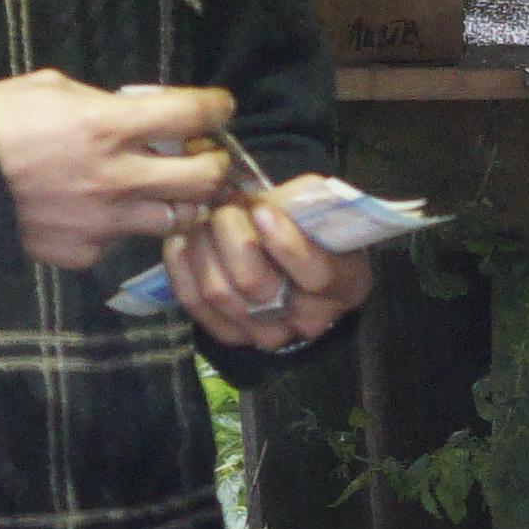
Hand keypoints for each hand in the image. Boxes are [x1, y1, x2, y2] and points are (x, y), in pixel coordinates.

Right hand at [0, 72, 241, 271]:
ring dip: (180, 201)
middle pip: (203, 178)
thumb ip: (104, 102)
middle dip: (216, 163)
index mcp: (108, 125)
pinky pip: (122, 240)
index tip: (221, 107)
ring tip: (168, 190)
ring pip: (175, 219)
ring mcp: (105, 222)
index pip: (192, 114)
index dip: (217, 108)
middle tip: (206, 155)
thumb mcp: (52, 88)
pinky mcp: (86, 253)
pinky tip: (102, 211)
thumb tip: (140, 111)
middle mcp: (118, 178)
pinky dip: (122, 225)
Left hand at [165, 180, 371, 353]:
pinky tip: (184, 239)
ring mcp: (269, 333)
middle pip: (256, 284)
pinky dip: (182, 266)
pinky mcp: (232, 334)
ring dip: (203, 247)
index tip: (261, 209)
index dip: (286, 243)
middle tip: (224, 206)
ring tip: (204, 218)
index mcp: (345, 284)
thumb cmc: (308, 224)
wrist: (292, 252)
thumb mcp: (318, 206)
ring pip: (220, 293)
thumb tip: (255, 194)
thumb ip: (297, 200)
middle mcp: (309, 318)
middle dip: (231, 236)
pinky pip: (195, 303)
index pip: (317, 274)